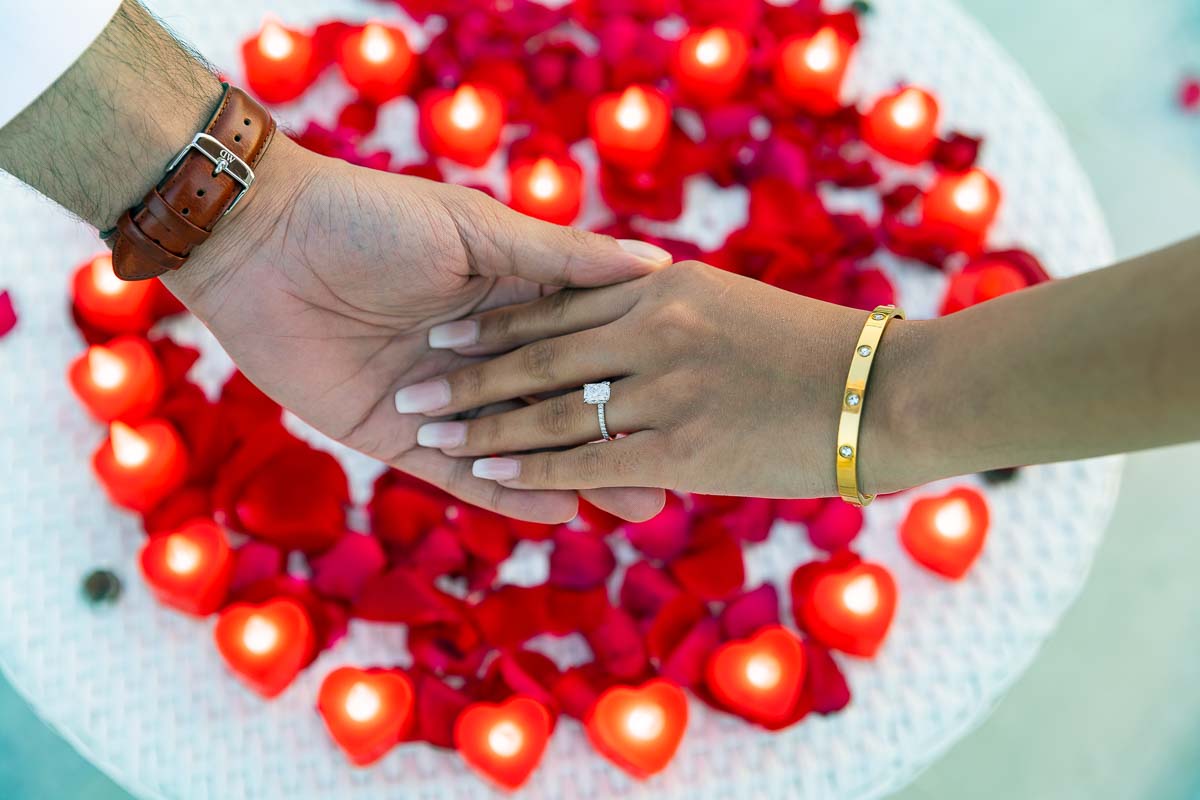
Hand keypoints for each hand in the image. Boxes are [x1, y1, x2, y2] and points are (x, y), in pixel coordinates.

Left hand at [165, 135, 669, 521]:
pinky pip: (456, 471)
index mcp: (507, 299)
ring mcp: (439, 397)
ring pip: (517, 445)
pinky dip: (503, 492)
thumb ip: (560, 259)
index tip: (690, 407)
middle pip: (559, 408)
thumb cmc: (369, 217)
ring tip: (634, 505)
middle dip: (612, 445)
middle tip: (671, 483)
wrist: (259, 242)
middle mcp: (481, 353)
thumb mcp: (475, 230)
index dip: (632, 380)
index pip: (584, 348)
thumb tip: (657, 266)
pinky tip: (556, 510)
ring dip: (572, 476)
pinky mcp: (393, 433)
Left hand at [399, 261, 928, 497]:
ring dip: (483, 419)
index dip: (500, 323)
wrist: (897, 389)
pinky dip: (529, 465)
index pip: (563, 305)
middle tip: (414, 380)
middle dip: (471, 371)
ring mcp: (665, 389)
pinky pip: (585, 459)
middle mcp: (656, 329)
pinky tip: (486, 471)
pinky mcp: (679, 450)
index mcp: (666, 287)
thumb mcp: (732, 303)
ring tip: (433, 430)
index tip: (451, 332)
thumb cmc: (828, 344)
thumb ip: (669, 307)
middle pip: (540, 352)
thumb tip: (628, 308)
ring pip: (550, 406)